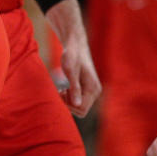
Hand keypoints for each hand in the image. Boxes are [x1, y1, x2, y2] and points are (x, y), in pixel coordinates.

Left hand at [45, 0, 100, 116]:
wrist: (75, 44)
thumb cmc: (72, 55)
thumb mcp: (70, 71)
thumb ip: (75, 88)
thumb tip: (78, 104)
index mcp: (93, 88)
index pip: (81, 109)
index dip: (69, 105)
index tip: (61, 93)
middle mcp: (95, 91)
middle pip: (80, 110)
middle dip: (68, 104)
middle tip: (60, 91)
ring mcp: (92, 91)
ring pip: (78, 106)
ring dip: (68, 101)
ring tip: (62, 89)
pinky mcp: (87, 89)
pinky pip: (78, 101)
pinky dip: (69, 98)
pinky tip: (65, 89)